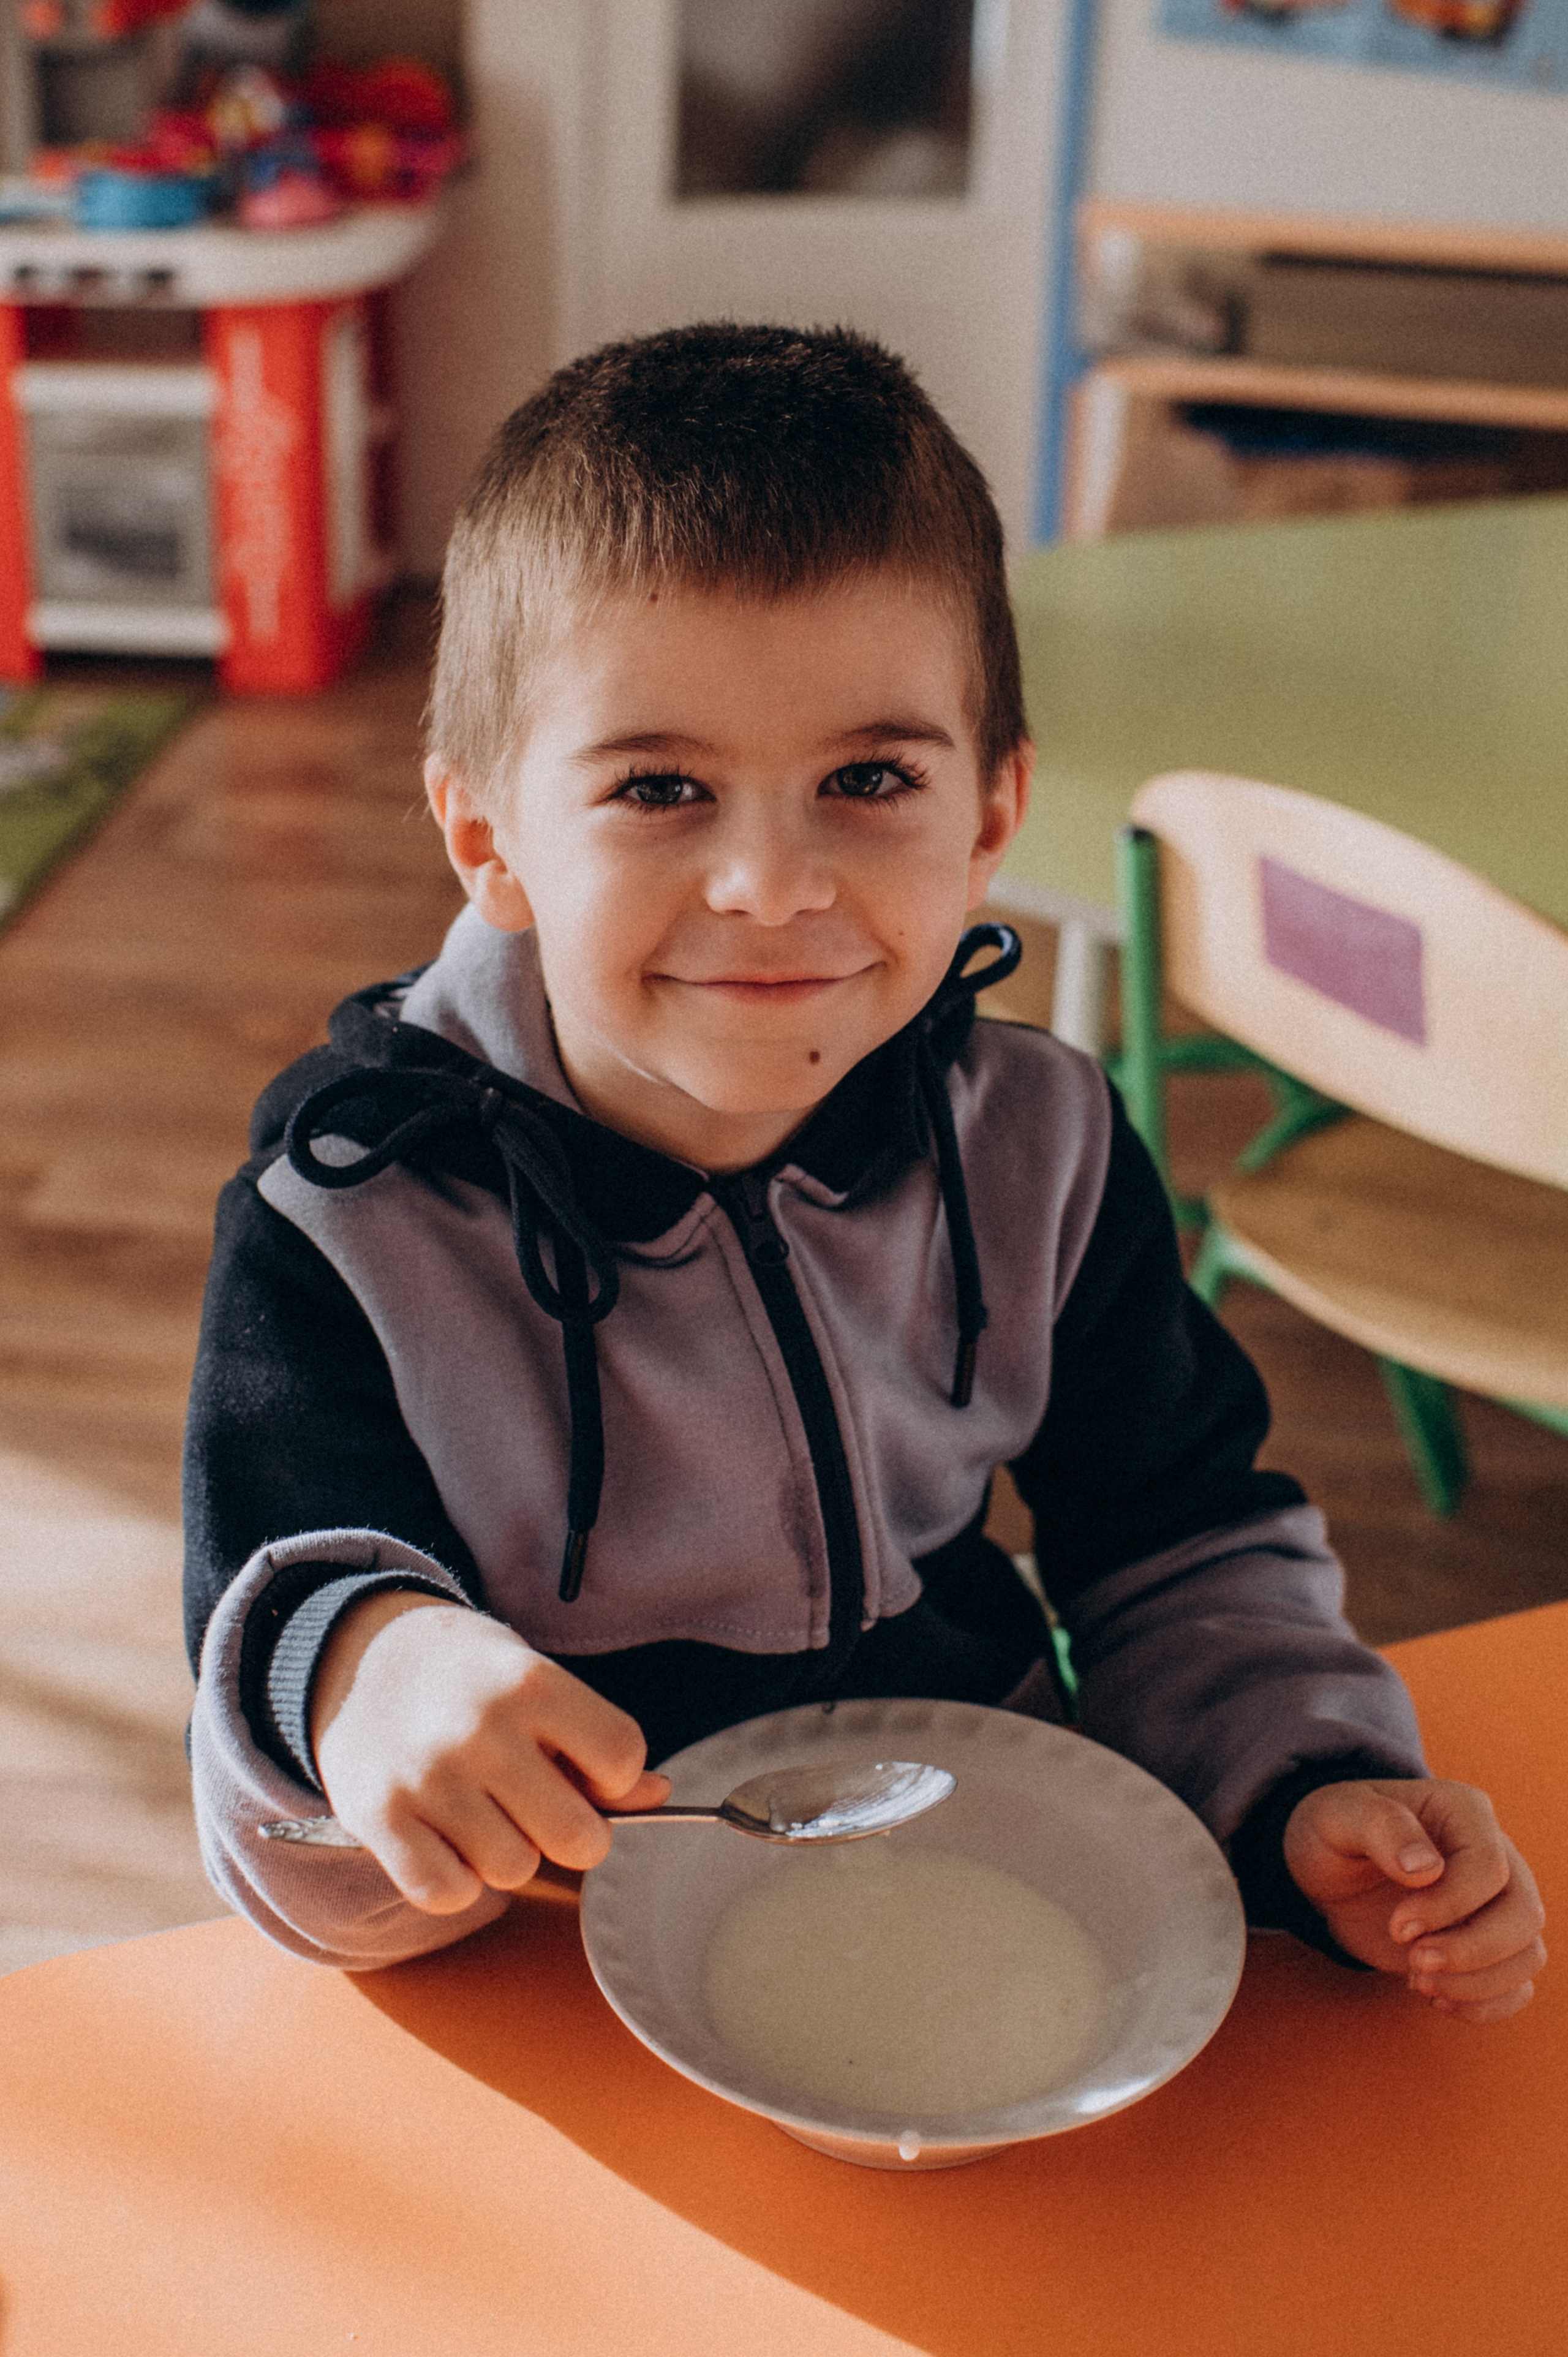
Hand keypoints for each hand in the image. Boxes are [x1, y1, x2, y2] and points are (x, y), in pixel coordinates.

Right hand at [310, 1592, 670, 1913]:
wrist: (360, 1656)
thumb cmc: (468, 1677)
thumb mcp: (536, 1683)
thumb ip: (596, 1741)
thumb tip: (658, 1797)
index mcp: (531, 1683)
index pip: (622, 1756)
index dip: (614, 1774)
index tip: (585, 1766)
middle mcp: (482, 1730)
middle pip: (580, 1839)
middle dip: (570, 1831)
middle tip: (538, 1804)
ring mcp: (428, 1778)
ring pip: (515, 1871)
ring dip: (507, 1853)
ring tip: (481, 1808)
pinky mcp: (379, 1818)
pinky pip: (448, 1893)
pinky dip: (455, 1880)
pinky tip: (445, 1838)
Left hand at [1283, 1778, 1544, 2022]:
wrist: (1328, 1871)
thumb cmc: (1333, 1832)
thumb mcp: (1336, 1815)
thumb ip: (1380, 1827)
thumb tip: (1425, 1868)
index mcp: (1463, 1811)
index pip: (1488, 1867)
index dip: (1450, 1905)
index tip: (1397, 1927)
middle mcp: (1494, 1854)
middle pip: (1523, 1914)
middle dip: (1471, 1951)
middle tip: (1414, 1962)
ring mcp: (1495, 1903)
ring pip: (1528, 1953)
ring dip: (1478, 1982)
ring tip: (1417, 1981)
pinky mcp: (1486, 1945)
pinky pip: (1518, 1984)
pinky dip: (1485, 2004)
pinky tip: (1436, 1999)